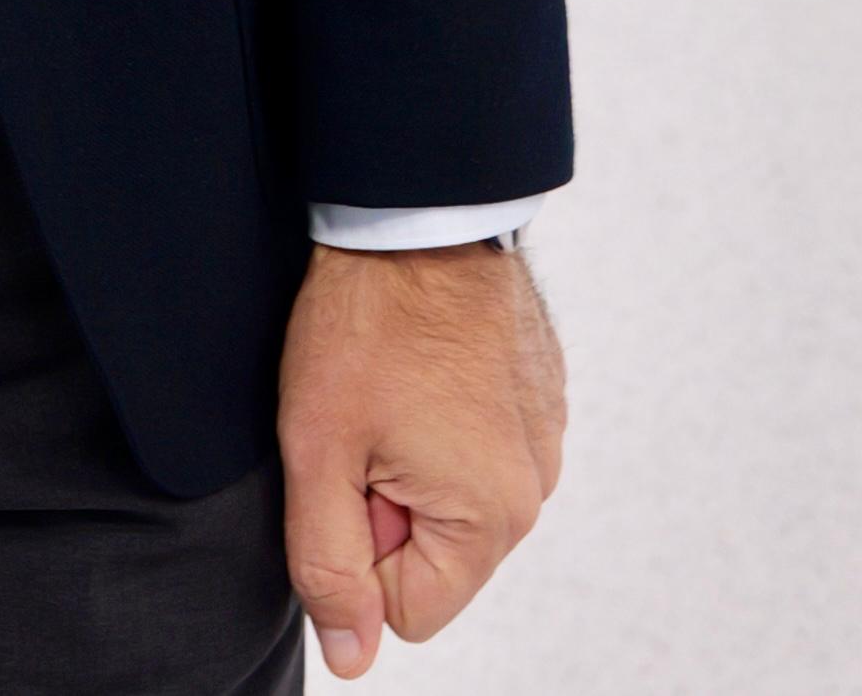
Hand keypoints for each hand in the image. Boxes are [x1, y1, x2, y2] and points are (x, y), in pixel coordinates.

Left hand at [278, 239, 563, 674]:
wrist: (416, 210)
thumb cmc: (367, 320)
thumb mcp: (317, 449)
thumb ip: (328, 566)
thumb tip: (350, 656)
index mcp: (492, 517)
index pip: (407, 608)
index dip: (357, 542)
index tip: (349, 463)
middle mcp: (535, 487)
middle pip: (435, 554)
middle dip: (385, 501)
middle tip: (361, 420)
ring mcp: (544, 435)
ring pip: (453, 497)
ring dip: (409, 457)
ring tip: (387, 384)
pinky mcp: (538, 392)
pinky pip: (476, 442)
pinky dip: (440, 415)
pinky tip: (417, 361)